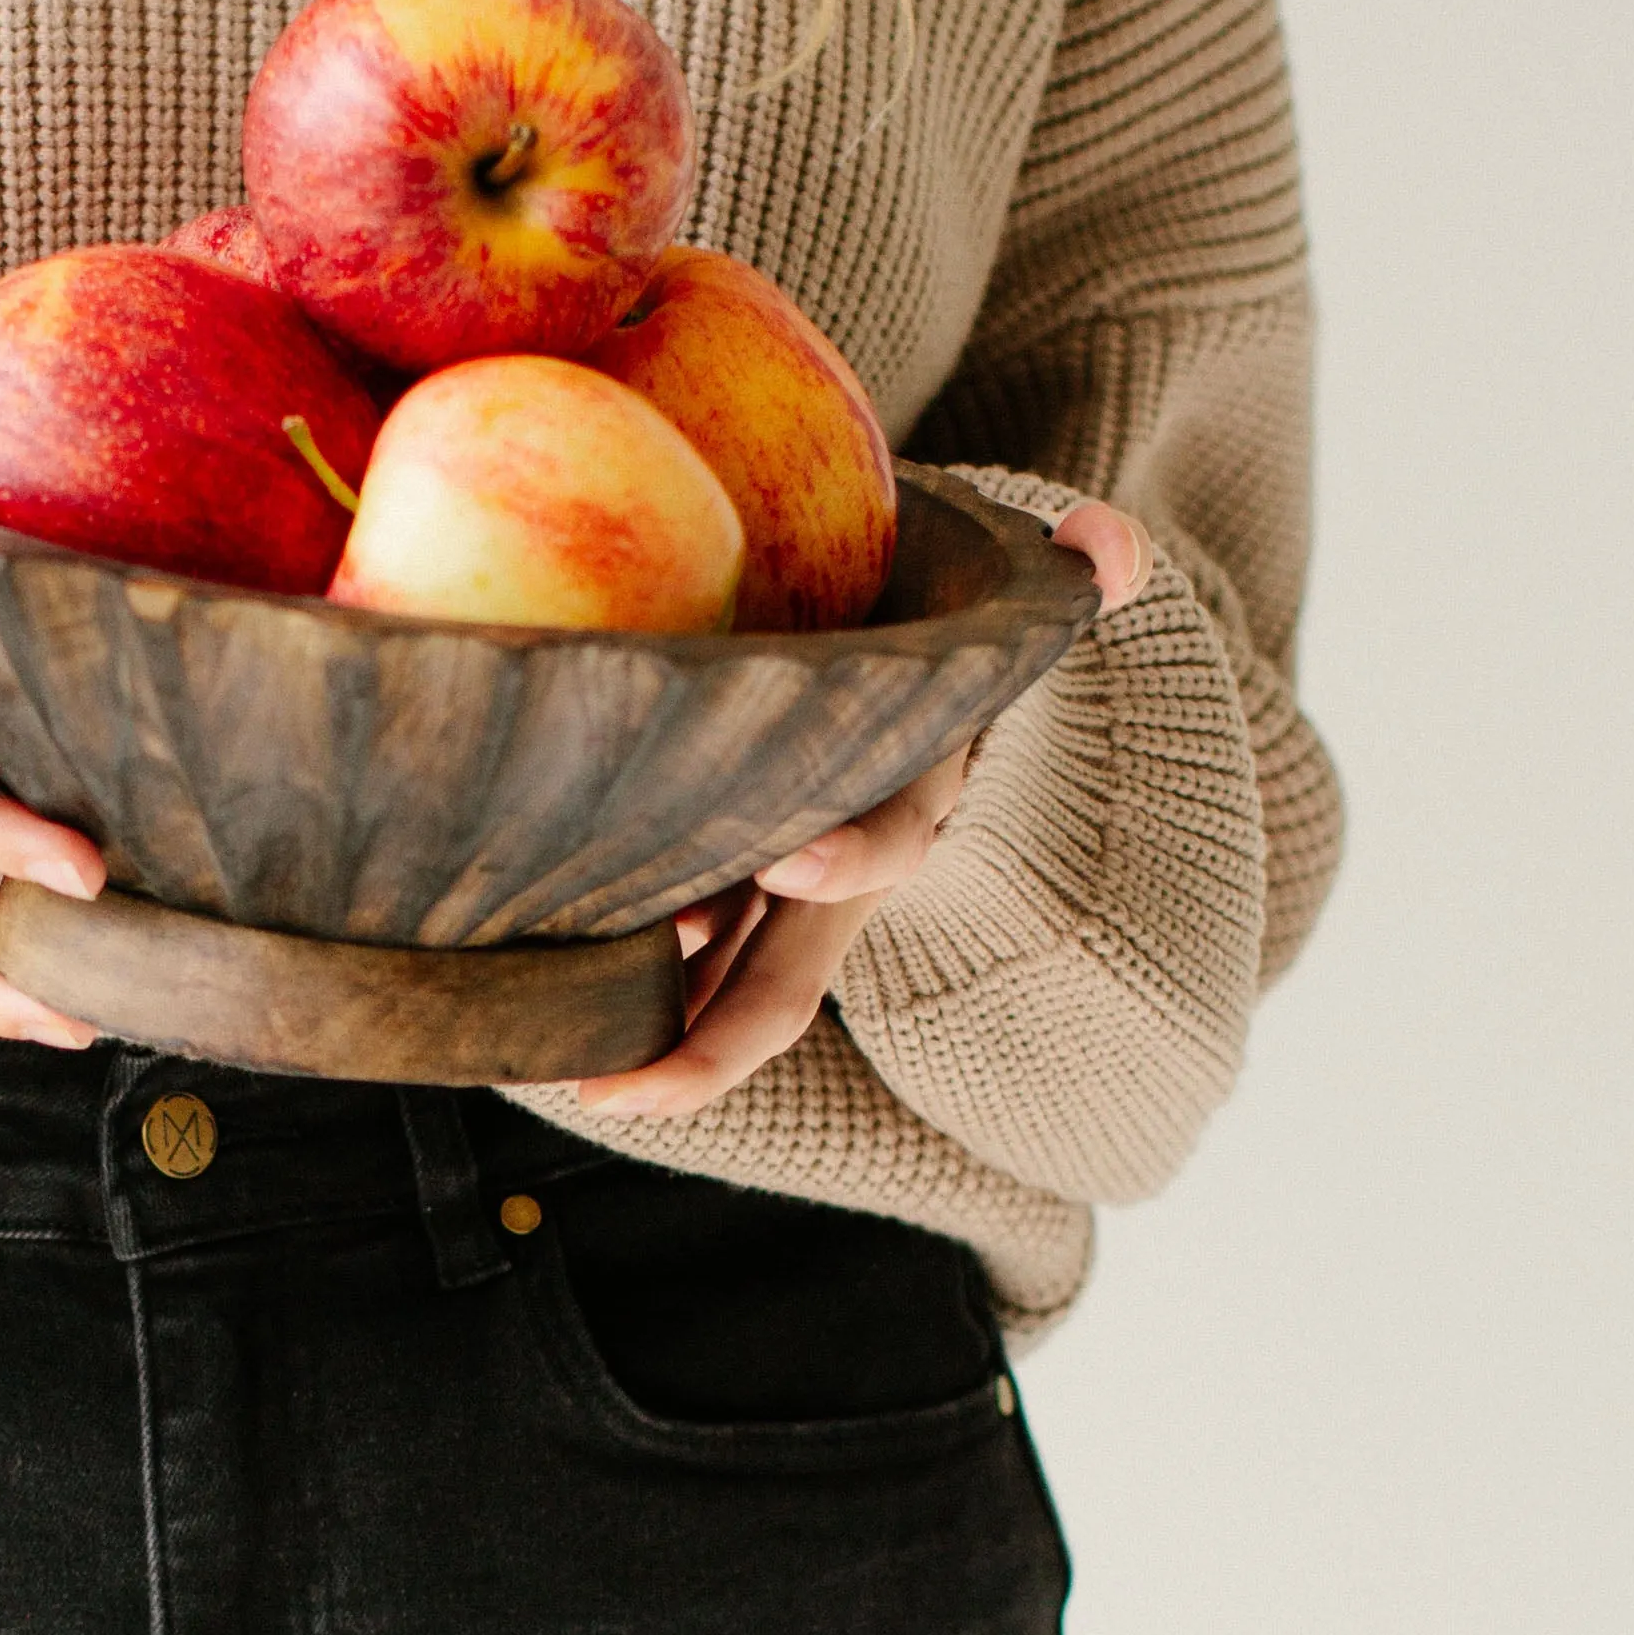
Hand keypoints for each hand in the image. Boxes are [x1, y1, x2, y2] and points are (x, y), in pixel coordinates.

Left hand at [562, 496, 1148, 1124]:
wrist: (920, 674)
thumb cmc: (945, 617)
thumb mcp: (1011, 588)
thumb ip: (1082, 561)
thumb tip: (1112, 547)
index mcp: (910, 794)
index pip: (890, 836)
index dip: (851, 854)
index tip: (792, 862)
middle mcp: (837, 866)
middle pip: (780, 980)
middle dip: (707, 1043)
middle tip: (617, 1087)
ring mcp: (768, 888)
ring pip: (708, 985)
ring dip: (645, 1034)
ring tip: (561, 1072)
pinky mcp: (711, 879)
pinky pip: (658, 938)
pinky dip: (602, 968)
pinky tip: (522, 1001)